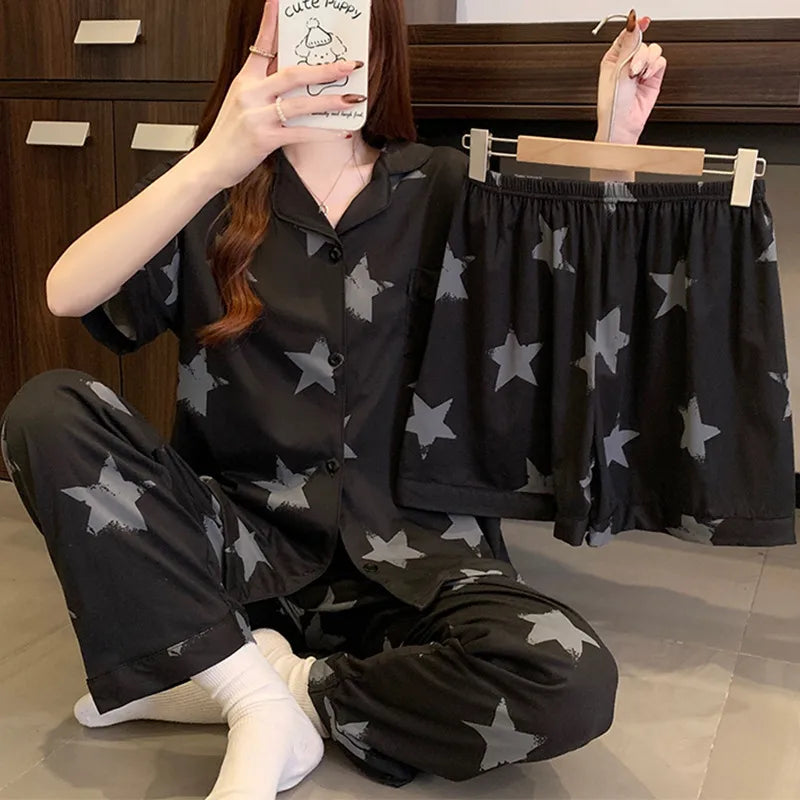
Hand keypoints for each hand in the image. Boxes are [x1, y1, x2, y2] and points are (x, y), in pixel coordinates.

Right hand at [194, 0, 362, 190]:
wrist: (211, 163)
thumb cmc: (229, 136)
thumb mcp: (241, 103)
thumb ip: (263, 87)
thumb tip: (292, 78)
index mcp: (245, 80)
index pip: (262, 45)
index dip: (272, 22)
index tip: (280, 1)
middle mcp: (250, 93)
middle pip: (293, 73)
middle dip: (325, 69)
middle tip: (350, 64)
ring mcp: (257, 115)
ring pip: (301, 103)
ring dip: (331, 101)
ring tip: (353, 98)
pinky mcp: (265, 138)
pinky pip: (301, 133)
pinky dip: (324, 133)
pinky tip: (341, 131)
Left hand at [596, 15, 666, 143]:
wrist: (623, 123)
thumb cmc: (613, 103)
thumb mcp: (618, 70)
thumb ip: (629, 46)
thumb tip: (634, 24)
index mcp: (613, 59)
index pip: (626, 36)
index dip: (635, 27)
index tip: (643, 21)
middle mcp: (628, 63)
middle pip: (642, 42)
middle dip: (640, 54)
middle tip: (633, 69)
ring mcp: (641, 69)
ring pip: (653, 50)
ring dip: (648, 61)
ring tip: (639, 75)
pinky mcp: (653, 77)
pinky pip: (661, 61)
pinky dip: (655, 68)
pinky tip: (646, 78)